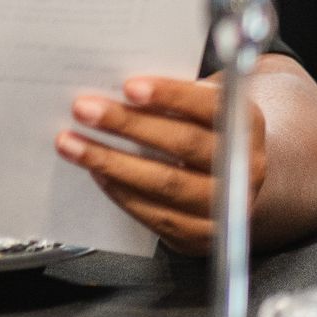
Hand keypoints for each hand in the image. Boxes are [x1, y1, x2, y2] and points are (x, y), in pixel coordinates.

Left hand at [54, 75, 266, 257]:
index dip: (170, 95)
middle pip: (184, 144)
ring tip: (71, 143)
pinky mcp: (204, 234)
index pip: (209, 105)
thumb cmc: (201, 130)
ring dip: (111, 162)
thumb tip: (109, 82)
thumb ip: (168, 96)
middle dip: (128, 126)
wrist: (230, 183)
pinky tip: (96, 172)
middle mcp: (245, 165)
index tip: (128, 86)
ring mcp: (228, 205)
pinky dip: (122, 192)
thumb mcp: (197, 105)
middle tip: (83, 109)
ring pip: (166, 184)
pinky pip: (158, 216)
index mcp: (245, 122)